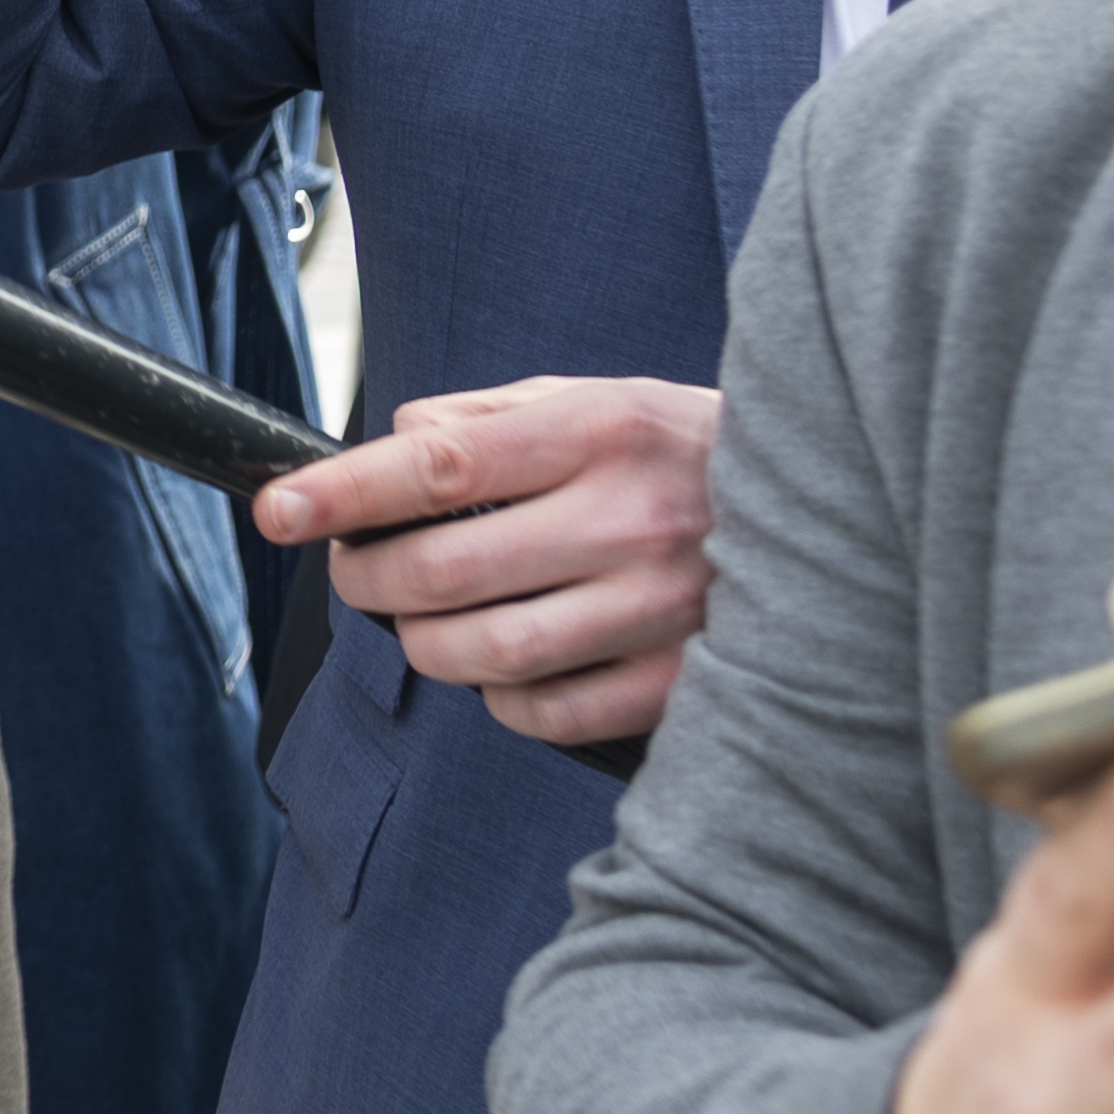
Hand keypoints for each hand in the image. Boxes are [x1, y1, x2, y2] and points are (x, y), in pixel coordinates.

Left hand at [255, 378, 719, 745]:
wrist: (836, 507)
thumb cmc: (676, 450)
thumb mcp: (591, 399)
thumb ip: (483, 417)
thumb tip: (387, 446)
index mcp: (602, 432)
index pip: (440, 466)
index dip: (342, 493)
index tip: (278, 509)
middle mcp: (634, 519)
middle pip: (444, 572)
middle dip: (366, 579)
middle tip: (355, 570)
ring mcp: (665, 608)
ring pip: (485, 655)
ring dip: (425, 644)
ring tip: (430, 619)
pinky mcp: (688, 682)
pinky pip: (546, 714)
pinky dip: (500, 699)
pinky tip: (507, 666)